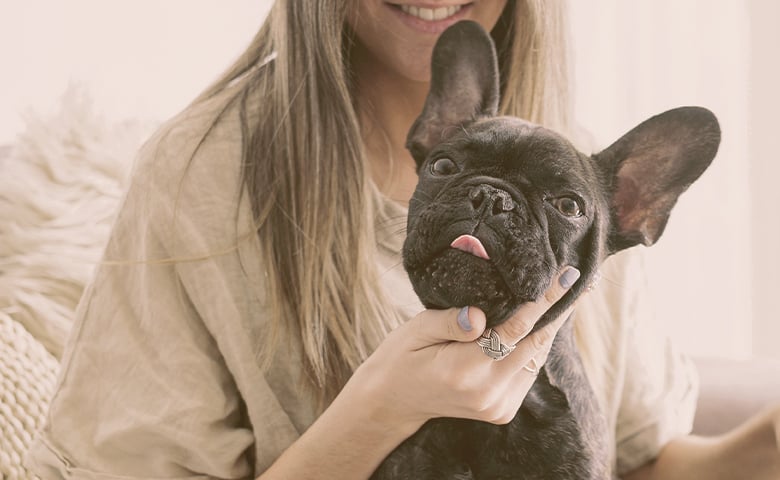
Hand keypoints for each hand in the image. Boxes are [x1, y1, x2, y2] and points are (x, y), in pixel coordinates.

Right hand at [345, 266, 580, 434]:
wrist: (392, 403)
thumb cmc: (401, 357)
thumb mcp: (415, 330)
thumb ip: (449, 322)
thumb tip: (479, 314)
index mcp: (463, 370)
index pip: (513, 329)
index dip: (542, 301)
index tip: (565, 277)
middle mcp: (486, 392)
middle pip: (535, 344)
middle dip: (557, 310)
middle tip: (576, 278)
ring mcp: (497, 406)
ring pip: (536, 358)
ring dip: (549, 327)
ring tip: (563, 294)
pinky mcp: (502, 410)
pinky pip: (528, 370)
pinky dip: (535, 345)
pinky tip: (539, 322)